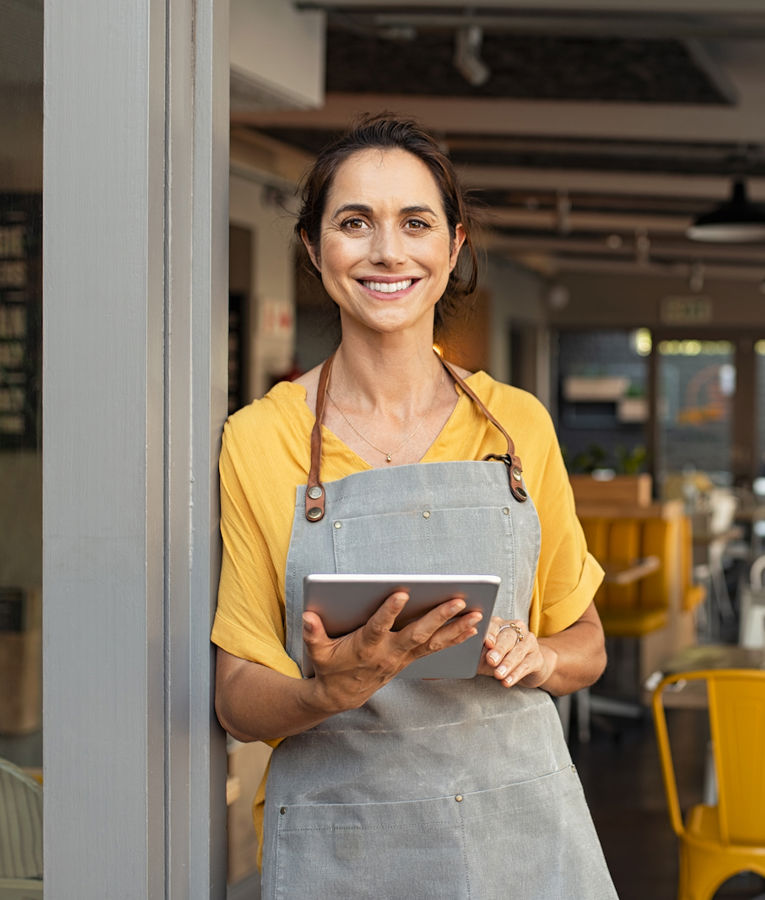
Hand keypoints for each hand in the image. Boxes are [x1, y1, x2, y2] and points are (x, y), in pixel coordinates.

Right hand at [302, 591, 482, 711]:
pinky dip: (454, 638)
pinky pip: (436, 648)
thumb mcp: (317, 651)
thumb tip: (307, 616)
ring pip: (433, 642)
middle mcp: (389, 652)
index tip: (401, 592)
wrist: (342, 696)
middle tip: (458, 600)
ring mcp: (402, 657)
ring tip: (476, 614)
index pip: (379, 626)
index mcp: (366, 646)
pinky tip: (471, 627)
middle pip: (417, 633)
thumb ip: (313, 633)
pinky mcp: (410, 659)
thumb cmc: (330, 667)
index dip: (389, 611)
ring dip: (455, 628)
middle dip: (438, 617)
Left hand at [478, 617, 556, 688]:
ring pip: (518, 651)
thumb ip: (478, 653)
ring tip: (498, 675)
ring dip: (507, 664)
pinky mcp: (537, 657)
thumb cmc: (499, 659)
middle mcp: (516, 629)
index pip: (494, 625)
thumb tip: (465, 658)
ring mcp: (529, 642)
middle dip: (499, 649)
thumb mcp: (486, 655)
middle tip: (491, 660)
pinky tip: (508, 681)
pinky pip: (526, 665)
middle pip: (508, 637)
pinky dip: (516, 674)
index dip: (490, 633)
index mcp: (500, 624)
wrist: (526, 667)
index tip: (486, 643)